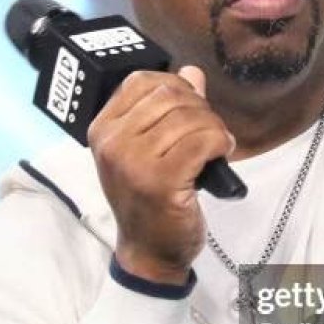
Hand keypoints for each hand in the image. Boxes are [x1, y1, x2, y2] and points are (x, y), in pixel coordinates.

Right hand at [88, 66, 234, 284]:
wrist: (149, 251)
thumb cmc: (150, 200)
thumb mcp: (150, 150)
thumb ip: (169, 109)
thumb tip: (192, 72)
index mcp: (102, 129)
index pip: (141, 81)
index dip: (176, 86)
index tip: (191, 109)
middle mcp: (112, 142)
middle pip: (170, 95)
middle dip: (201, 109)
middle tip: (209, 134)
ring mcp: (133, 161)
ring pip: (190, 118)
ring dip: (214, 129)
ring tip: (215, 147)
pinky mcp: (160, 180)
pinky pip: (202, 141)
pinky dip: (220, 143)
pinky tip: (220, 155)